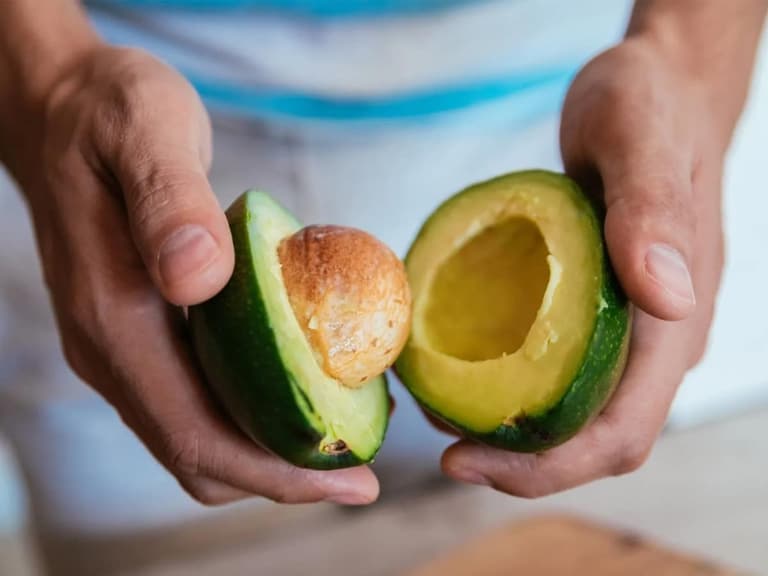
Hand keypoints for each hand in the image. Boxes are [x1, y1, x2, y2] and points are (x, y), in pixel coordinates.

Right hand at [5, 45, 377, 505]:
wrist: (61, 109)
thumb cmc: (110, 111)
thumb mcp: (147, 130)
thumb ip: (172, 202)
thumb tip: (198, 279)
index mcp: (113, 317)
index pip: (196, 434)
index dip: (277, 472)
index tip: (353, 481)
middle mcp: (111, 350)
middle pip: (199, 456)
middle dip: (283, 477)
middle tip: (363, 472)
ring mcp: (122, 349)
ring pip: (198, 437)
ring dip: (270, 451)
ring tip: (344, 434)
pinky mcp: (140, 335)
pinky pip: (198, 401)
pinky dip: (252, 414)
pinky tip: (302, 387)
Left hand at [440, 36, 726, 495]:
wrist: (656, 93)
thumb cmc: (649, 108)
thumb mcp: (641, 140)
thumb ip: (653, 214)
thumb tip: (670, 300)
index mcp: (674, 322)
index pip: (620, 432)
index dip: (547, 466)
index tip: (465, 461)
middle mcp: (655, 342)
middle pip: (590, 440)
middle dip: (516, 462)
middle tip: (440, 446)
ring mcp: (626, 332)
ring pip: (570, 414)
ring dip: (505, 432)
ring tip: (437, 407)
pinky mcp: (596, 314)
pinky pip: (555, 372)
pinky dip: (506, 387)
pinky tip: (457, 368)